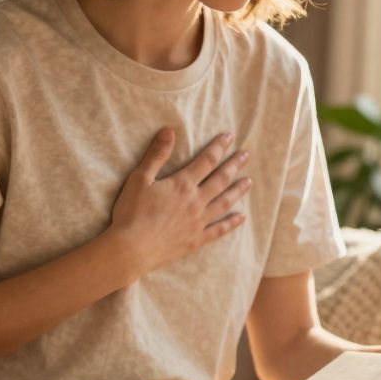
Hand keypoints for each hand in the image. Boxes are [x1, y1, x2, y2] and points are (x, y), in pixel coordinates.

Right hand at [105, 127, 252, 277]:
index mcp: (183, 184)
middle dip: (234, 165)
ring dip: (237, 190)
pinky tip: (242, 217)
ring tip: (248, 181)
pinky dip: (232, 223)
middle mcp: (196, 201)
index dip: (219, 147)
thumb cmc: (131, 213)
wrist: (132, 249)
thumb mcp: (140, 178)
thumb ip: (156, 155)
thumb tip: (169, 130)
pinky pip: (219, 230)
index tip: (230, 136)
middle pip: (220, 179)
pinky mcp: (196, 240)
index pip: (206, 160)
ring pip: (224, 202)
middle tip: (246, 154)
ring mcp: (198, 222)